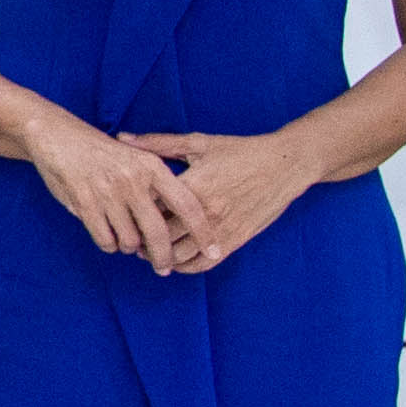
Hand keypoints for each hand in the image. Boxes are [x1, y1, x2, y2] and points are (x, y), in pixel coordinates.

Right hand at [20, 106, 208, 270]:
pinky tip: (108, 234)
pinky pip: (106, 240)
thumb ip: (159, 183)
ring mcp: (108, 192)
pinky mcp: (85, 203)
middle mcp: (133, 180)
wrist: (59, 136)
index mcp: (152, 167)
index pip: (188, 205)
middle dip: (163, 257)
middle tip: (164, 268)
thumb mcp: (138, 156)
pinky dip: (108, 244)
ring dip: (129, 247)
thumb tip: (182, 219)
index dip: (203, 232)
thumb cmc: (103, 151)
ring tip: (125, 238)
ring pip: (130, 241)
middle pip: (158, 233)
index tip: (214, 251)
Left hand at [122, 133, 312, 271]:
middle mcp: (204, 211)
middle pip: (160, 235)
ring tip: (148, 251)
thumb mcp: (198, 142)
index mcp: (192, 185)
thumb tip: (123, 139)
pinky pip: (204, 264)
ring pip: (179, 255)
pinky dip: (185, 267)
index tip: (120, 211)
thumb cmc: (240, 151)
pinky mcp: (235, 240)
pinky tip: (174, 260)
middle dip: (141, 238)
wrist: (285, 165)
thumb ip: (158, 143)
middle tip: (129, 235)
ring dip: (160, 256)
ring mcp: (220, 229)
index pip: (150, 206)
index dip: (131, 212)